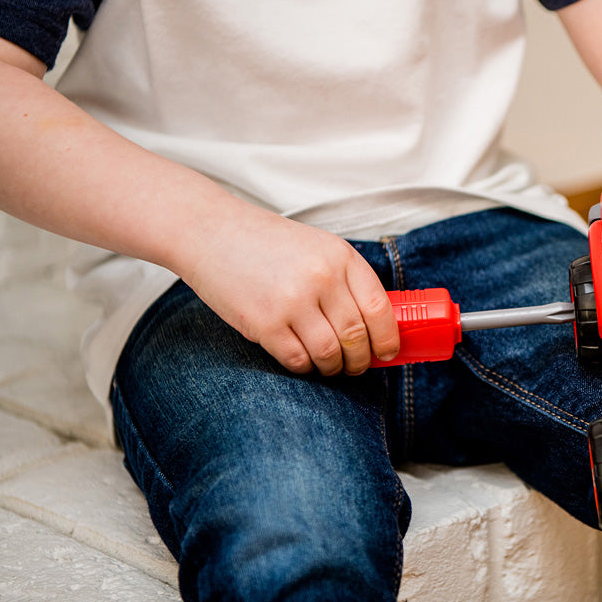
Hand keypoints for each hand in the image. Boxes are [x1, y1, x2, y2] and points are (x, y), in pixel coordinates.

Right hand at [181, 207, 399, 374]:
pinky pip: (297, 360)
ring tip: (329, 366)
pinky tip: (303, 361)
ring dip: (333, 368)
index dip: (389, 338)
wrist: (212, 232)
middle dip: (361, 360)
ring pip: (330, 354)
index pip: (379, 308)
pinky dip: (305, 368)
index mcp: (341, 256)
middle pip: (357, 337)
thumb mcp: (318, 248)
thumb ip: (346, 281)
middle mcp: (322, 278)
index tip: (389, 352)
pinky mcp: (264, 323)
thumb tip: (376, 328)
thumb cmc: (268, 244)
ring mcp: (293, 301)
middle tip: (356, 366)